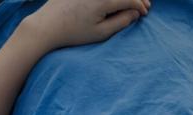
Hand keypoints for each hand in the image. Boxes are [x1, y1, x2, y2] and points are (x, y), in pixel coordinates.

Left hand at [23, 0, 148, 50]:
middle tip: (144, 4)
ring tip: (131, 3)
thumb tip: (134, 12)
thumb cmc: (74, 33)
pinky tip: (116, 2)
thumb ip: (121, 21)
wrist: (46, 26)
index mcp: (103, 0)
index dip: (140, 5)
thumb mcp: (101, 32)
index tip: (145, 13)